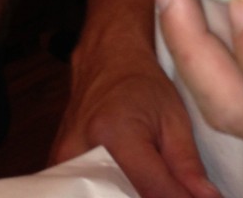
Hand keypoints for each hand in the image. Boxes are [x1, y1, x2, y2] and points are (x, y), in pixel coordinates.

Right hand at [50, 49, 222, 197]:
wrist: (106, 59)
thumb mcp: (175, 118)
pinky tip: (126, 188)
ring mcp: (61, 162)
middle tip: (173, 192)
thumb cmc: (141, 82)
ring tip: (152, 188)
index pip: (152, 190)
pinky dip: (108, 194)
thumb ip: (188, 165)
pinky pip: (84, 191)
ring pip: (97, 197)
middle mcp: (81, 150)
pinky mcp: (55, 169)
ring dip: (127, 196)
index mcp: (116, 132)